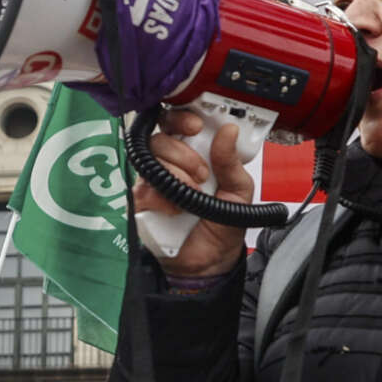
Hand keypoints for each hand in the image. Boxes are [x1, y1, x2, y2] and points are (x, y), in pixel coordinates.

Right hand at [132, 111, 249, 277]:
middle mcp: (171, 163)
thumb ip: (232, 162)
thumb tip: (229, 131)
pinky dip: (163, 198)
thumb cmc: (223, 225)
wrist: (210, 263)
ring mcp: (154, 182)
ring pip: (152, 159)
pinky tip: (177, 210)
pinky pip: (143, 188)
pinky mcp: (142, 202)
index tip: (195, 126)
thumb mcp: (239, 191)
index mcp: (195, 153)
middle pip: (160, 136)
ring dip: (176, 173)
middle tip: (201, 172)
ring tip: (194, 192)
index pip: (178, 123)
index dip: (182, 118)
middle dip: (181, 150)